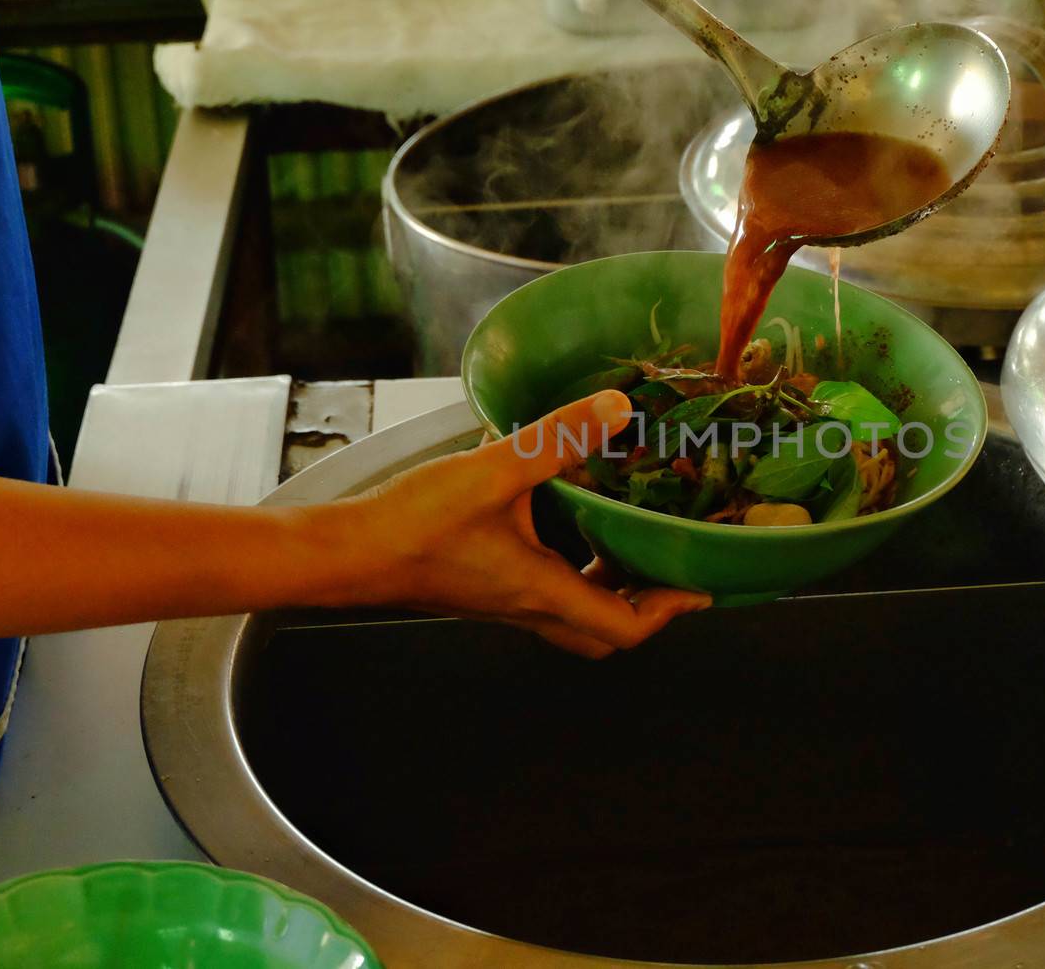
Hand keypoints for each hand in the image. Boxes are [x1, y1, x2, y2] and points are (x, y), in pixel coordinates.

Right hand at [316, 391, 709, 656]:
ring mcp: (504, 602)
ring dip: (608, 589)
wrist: (345, 555)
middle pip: (604, 634)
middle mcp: (529, 607)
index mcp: (543, 591)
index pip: (626, 627)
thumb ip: (557, 437)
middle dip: (645, 607)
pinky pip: (543, 594)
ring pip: (573, 617)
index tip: (700, 585)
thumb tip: (618, 408)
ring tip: (628, 541)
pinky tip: (563, 523)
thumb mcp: (494, 471)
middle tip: (669, 568)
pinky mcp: (483, 588)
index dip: (670, 611)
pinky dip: (571, 571)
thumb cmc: (412, 525)